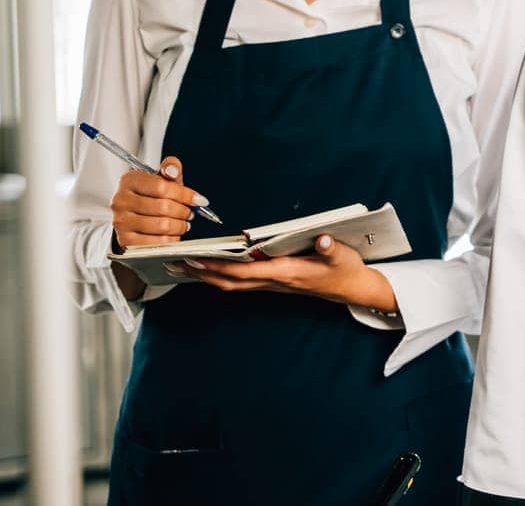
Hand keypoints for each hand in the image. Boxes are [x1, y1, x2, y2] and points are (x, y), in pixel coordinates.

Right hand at [109, 156, 209, 249]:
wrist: (134, 217)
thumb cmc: (152, 196)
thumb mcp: (162, 179)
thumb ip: (171, 169)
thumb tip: (172, 169)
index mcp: (130, 181)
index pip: (161, 187)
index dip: (185, 194)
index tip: (199, 200)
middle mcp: (121, 201)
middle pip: (164, 207)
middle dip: (184, 211)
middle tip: (189, 213)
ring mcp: (121, 222)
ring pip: (163, 225)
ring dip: (180, 226)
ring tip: (183, 223)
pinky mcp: (125, 240)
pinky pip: (157, 242)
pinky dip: (171, 240)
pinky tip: (173, 234)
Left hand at [169, 234, 397, 310]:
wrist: (350, 288)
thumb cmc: (344, 268)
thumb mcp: (342, 255)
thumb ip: (330, 247)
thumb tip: (321, 237)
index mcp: (286, 273)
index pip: (244, 271)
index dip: (219, 266)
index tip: (196, 258)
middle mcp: (274, 282)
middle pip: (229, 282)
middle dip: (200, 274)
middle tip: (173, 263)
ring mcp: (271, 284)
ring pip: (231, 284)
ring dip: (205, 277)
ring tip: (181, 267)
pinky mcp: (272, 282)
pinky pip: (239, 282)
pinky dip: (219, 276)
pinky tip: (208, 269)